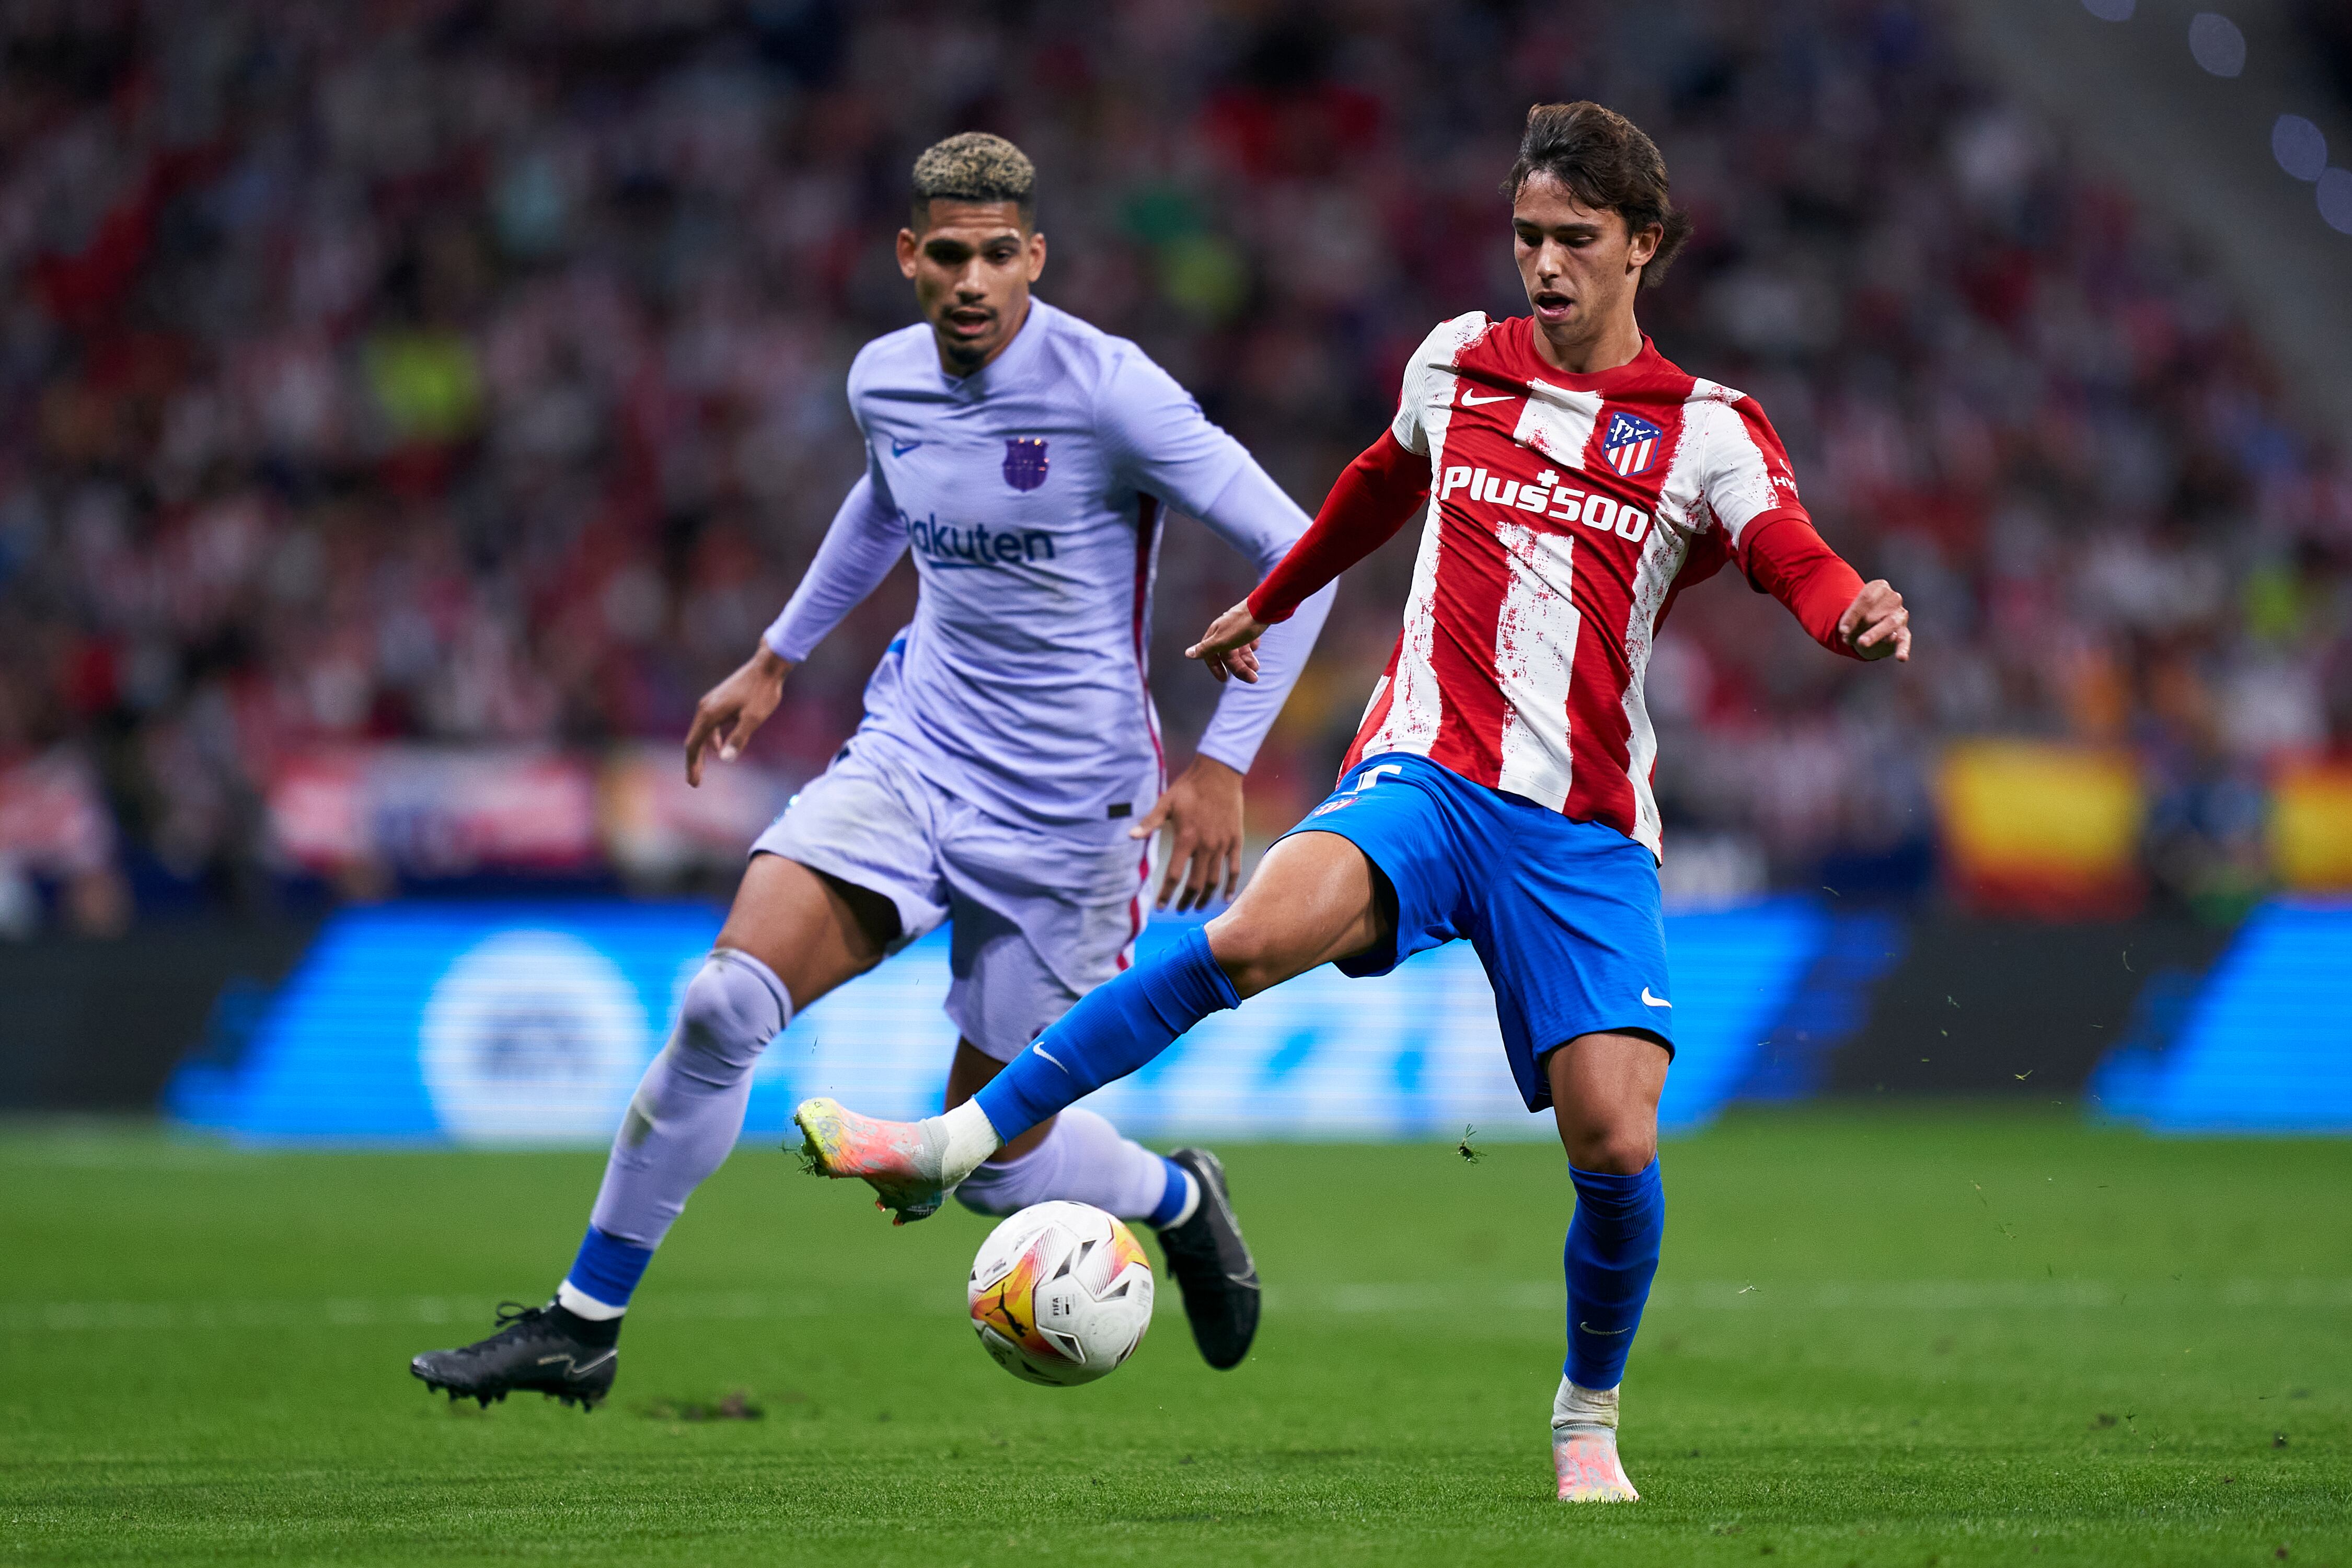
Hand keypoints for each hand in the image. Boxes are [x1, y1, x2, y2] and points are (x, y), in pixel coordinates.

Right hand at [684, 645, 793, 785]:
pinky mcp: (719, 700)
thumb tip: (724, 759)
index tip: (693, 783)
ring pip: (701, 732)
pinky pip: (710, 724)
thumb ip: (738, 738)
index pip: (694, 744)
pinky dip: (710, 738)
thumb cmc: (762, 692)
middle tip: (694, 782)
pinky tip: (717, 747)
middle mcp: (705, 707)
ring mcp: (711, 702)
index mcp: (709, 713)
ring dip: (701, 751)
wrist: (767, 666)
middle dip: (694, 761)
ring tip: (702, 769)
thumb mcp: (753, 719)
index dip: (692, 765)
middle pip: (694, 740)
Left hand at [1131, 754, 1245, 911]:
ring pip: (1214, 881)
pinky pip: (1234, 869)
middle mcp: (1205, 846)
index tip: (1161, 906)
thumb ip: (1150, 823)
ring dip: (1205, 897)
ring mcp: (1222, 845)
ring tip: (1197, 907)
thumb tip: (1130, 836)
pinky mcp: (1235, 841)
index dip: (1166, 894)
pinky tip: (1225, 898)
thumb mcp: (1166, 803)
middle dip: (1185, 901)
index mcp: (1186, 839)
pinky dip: (1230, 886)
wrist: (1219, 773)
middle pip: (1195, 884)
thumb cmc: (1189, 788)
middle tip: (1179, 910)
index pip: (1174, 875)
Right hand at [1185, 600, 1269, 683]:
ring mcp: (1237, 627)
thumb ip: (1205, 649)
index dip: (1216, 668)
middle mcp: (1224, 631)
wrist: (1265, 607)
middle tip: (1253, 679)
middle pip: (1228, 655)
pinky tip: (1256, 647)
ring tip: (1257, 669)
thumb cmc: (1243, 625)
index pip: (1210, 656)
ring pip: (1239, 649)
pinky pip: (1248, 639)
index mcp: (1215, 635)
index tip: (1224, 680)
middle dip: (1239, 668)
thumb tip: (1187, 654)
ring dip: (1247, 661)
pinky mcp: (1249, 624)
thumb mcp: (1222, 640)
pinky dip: (1251, 647)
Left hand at [1837, 580, 1910, 662]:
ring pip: (1889, 623)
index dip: (1852, 614)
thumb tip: (1845, 632)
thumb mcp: (1852, 611)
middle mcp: (1893, 598)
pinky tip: (1901, 658)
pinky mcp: (1904, 631)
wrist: (1871, 619)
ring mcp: (1900, 614)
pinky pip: (1904, 639)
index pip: (1866, 598)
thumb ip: (1849, 619)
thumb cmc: (1859, 612)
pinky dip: (1903, 649)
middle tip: (1847, 638)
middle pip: (1876, 612)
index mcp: (1879, 587)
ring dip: (1874, 634)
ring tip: (1862, 643)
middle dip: (1861, 625)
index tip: (1842, 630)